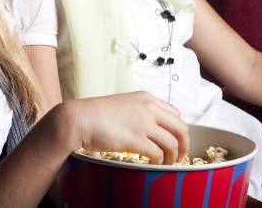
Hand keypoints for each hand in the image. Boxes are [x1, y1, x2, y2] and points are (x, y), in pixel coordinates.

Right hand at [63, 91, 188, 163]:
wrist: (78, 119)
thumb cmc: (96, 113)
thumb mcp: (123, 104)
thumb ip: (140, 110)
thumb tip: (151, 126)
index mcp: (146, 98)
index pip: (175, 113)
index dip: (178, 129)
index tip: (176, 140)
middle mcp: (149, 108)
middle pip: (180, 128)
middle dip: (183, 145)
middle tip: (179, 155)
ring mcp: (143, 123)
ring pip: (172, 143)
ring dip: (173, 156)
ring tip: (166, 163)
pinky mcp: (136, 139)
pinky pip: (158, 153)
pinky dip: (160, 161)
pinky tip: (153, 164)